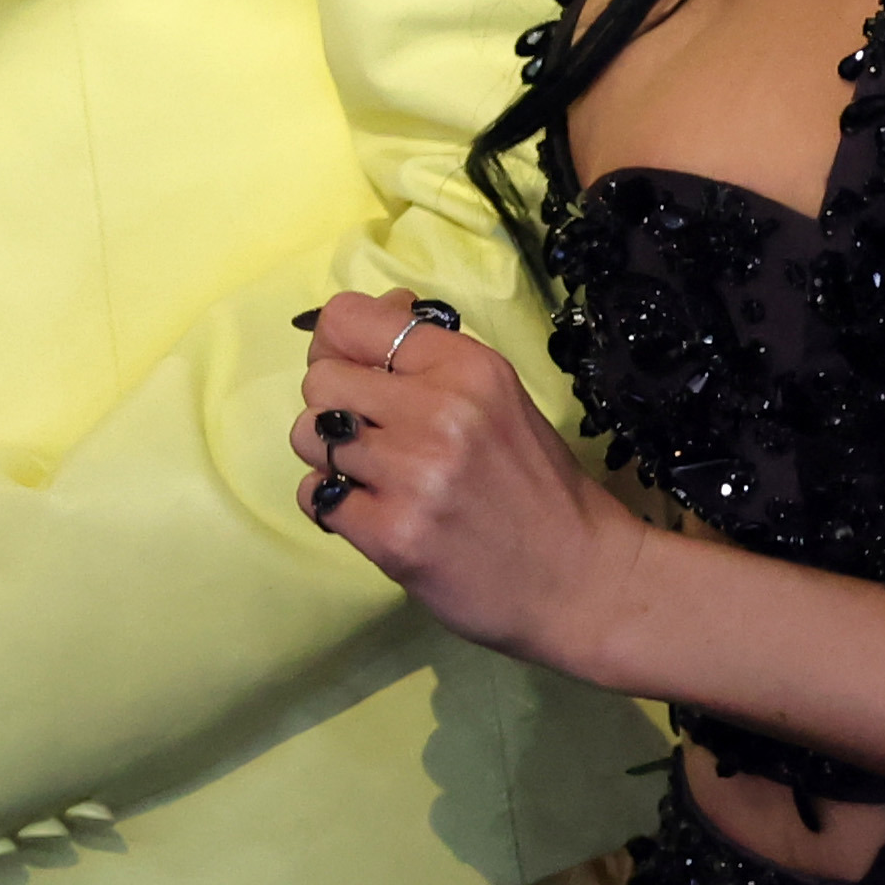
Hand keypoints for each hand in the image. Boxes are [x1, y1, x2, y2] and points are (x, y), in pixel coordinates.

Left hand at [291, 288, 650, 672]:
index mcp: (466, 366)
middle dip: (334, 407)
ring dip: (331, 457)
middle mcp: (438, 410)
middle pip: (319, 379)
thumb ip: (434, 357)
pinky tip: (372, 513)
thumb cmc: (534, 484)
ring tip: (375, 478)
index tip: (357, 374)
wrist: (577, 579)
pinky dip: (333, 505)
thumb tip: (383, 305)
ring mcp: (412, 474)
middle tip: (370, 437)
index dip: (336, 346)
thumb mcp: (497, 397)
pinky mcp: (391, 534)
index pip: (350, 320)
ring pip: (308, 436)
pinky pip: (313, 495)